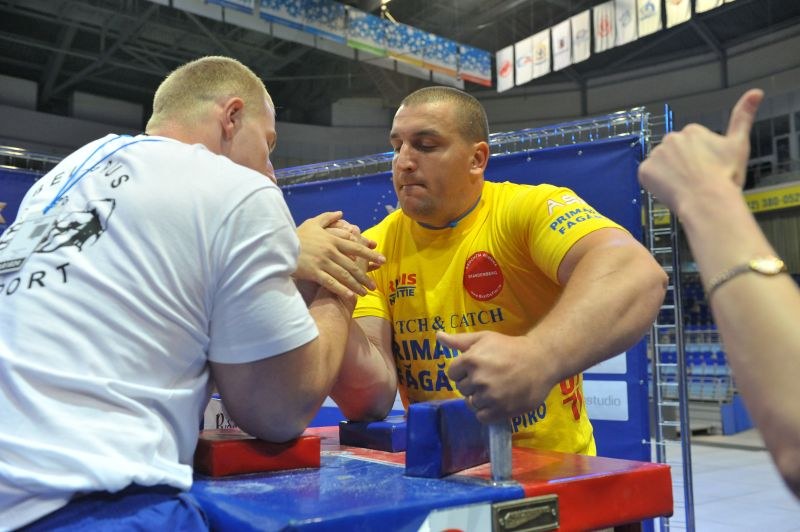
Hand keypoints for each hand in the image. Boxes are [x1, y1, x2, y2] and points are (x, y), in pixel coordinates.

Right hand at [295, 212, 384, 299]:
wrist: (278, 245)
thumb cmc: (297, 235)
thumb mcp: (312, 222)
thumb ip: (328, 218)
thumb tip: (341, 213)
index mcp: (332, 239)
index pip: (356, 247)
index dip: (370, 254)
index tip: (381, 259)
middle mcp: (331, 251)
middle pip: (353, 264)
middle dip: (365, 276)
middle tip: (374, 285)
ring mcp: (323, 262)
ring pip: (344, 275)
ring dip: (357, 285)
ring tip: (366, 293)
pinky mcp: (314, 272)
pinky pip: (331, 282)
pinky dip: (341, 290)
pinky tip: (350, 296)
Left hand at [438, 330, 552, 422]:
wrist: (541, 361)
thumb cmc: (510, 347)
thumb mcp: (484, 338)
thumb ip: (459, 341)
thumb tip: (438, 335)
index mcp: (471, 360)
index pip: (452, 373)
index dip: (463, 371)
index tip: (477, 368)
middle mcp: (478, 379)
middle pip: (462, 388)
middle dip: (472, 384)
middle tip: (490, 377)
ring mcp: (490, 396)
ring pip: (471, 403)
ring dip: (480, 398)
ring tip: (495, 389)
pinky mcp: (501, 410)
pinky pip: (482, 417)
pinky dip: (487, 412)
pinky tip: (497, 401)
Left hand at [638, 89, 762, 213]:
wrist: (708, 200)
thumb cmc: (725, 175)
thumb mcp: (739, 144)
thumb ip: (743, 117)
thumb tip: (756, 92)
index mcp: (693, 131)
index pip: (691, 144)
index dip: (699, 159)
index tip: (707, 169)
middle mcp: (671, 138)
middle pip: (674, 153)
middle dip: (682, 164)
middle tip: (696, 179)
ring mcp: (656, 154)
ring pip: (661, 164)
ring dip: (669, 173)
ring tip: (685, 186)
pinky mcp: (645, 170)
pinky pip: (648, 176)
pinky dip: (655, 183)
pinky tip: (671, 189)